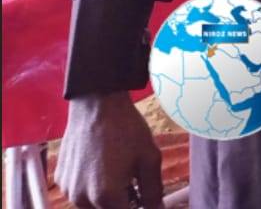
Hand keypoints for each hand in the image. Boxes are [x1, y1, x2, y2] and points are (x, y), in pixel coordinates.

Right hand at [57, 91, 163, 208]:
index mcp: (106, 196)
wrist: (96, 105)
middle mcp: (82, 198)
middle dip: (122, 204)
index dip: (137, 207)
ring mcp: (68, 189)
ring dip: (105, 198)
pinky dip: (90, 187)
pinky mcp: (60, 178)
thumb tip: (157, 208)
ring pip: (91, 205)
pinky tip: (102, 167)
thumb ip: (153, 190)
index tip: (143, 198)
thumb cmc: (126, 129)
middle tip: (135, 187)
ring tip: (119, 174)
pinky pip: (78, 192)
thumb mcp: (149, 158)